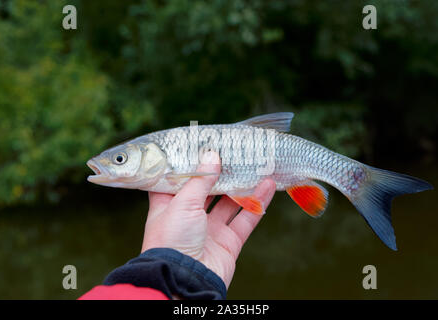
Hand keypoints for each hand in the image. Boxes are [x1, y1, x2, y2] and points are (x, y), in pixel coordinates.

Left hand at [141, 151, 275, 287]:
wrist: (184, 281)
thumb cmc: (172, 240)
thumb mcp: (183, 203)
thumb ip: (201, 179)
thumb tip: (212, 155)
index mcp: (169, 206)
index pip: (179, 180)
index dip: (190, 164)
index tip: (202, 146)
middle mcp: (189, 217)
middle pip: (208, 190)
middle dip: (222, 173)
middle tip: (236, 153)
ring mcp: (209, 230)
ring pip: (230, 203)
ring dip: (243, 186)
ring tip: (257, 165)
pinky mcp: (228, 242)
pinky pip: (246, 219)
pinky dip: (258, 203)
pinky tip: (268, 186)